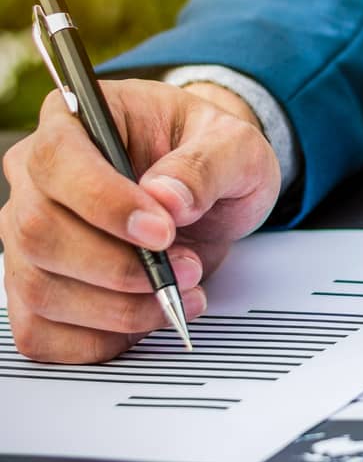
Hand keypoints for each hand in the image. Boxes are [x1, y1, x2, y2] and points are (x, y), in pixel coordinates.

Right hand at [1, 79, 280, 362]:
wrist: (212, 190)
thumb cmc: (211, 155)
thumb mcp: (235, 145)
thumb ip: (207, 164)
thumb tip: (167, 198)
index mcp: (73, 122)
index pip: (57, 159)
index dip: (104, 202)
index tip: (162, 231)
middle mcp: (36, 178)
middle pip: (38, 232)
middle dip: (120, 266)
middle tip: (186, 268)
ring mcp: (29, 236)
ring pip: (39, 288)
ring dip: (118, 308)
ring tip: (181, 293)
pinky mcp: (41, 285)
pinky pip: (41, 331)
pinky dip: (97, 340)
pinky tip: (147, 320)